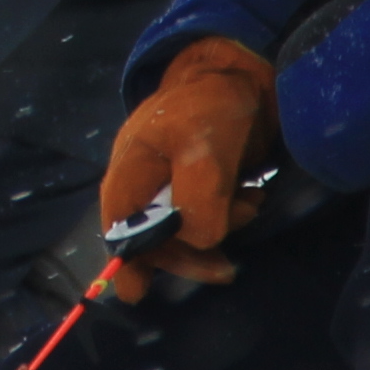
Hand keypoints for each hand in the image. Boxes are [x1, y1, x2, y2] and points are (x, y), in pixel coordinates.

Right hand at [95, 39, 277, 299]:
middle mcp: (145, 187)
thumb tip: (199, 239)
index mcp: (130, 174)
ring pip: (188, 234)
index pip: (120, 230)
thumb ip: (196, 196)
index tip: (136, 293)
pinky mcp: (201, 188)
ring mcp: (173, 189)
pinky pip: (210, 220)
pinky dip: (231, 217)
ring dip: (222, 229)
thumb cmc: (209, 105)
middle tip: (226, 270)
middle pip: (156, 242)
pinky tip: (249, 198)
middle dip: (192, 254)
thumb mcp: (201, 146)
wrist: (241, 76)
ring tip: (248, 205)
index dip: (127, 263)